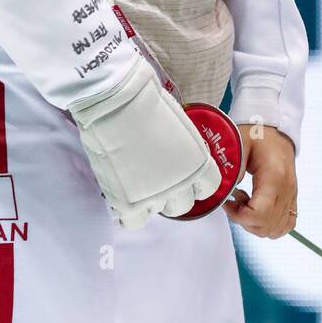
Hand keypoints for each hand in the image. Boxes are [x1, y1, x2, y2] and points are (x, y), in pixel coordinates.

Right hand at [69, 58, 221, 229]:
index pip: (207, 187)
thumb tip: (174, 150)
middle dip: (173, 191)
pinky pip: (133, 222)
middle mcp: (180, 185)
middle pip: (183, 204)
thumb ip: (182, 146)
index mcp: (198, 164)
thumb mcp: (178, 123)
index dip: (194, 181)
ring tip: (136, 179)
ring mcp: (153, 196)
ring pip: (159, 211)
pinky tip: (123, 195)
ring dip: (150, 198)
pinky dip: (130, 213)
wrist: (114, 102)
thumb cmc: (144, 101)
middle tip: (157, 175)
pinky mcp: (126, 202)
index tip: (183, 172)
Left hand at [222, 123, 297, 238]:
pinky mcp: (292, 199)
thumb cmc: (258, 134)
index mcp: (274, 177)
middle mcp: (287, 190)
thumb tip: (225, 191)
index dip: (238, 215)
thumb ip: (233, 167)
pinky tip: (256, 209)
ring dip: (255, 223)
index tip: (227, 202)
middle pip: (265, 226)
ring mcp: (291, 196)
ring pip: (274, 230)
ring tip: (244, 202)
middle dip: (244, 220)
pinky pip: (285, 225)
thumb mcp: (240, 144)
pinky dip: (269, 225)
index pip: (259, 214)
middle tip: (234, 200)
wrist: (276, 130)